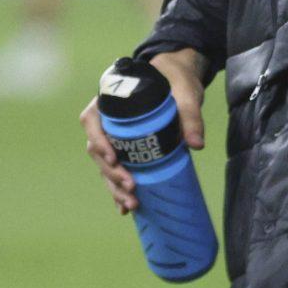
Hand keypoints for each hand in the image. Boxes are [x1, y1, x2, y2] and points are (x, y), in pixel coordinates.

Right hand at [79, 48, 205, 213]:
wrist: (179, 79)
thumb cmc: (176, 79)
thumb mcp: (185, 91)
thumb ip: (190, 114)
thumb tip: (196, 144)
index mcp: (112, 99)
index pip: (91, 119)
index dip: (97, 140)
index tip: (113, 158)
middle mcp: (108, 119)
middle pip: (97, 149)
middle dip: (111, 172)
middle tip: (131, 186)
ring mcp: (117, 137)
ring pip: (105, 165)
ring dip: (114, 186)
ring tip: (132, 204)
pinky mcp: (129, 150)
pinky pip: (117, 172)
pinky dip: (119, 190)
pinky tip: (126, 209)